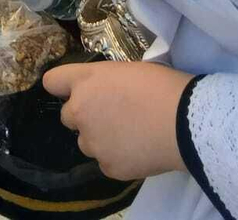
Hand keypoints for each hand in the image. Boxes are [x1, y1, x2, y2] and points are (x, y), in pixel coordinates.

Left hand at [45, 61, 191, 180]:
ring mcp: (92, 142)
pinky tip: (139, 151)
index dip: (64, 86)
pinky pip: (106, 162)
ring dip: (101, 139)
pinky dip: (119, 158)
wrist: (185, 122)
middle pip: (68, 116)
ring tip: (131, 135)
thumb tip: (106, 94)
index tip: (76, 91)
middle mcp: (80, 111)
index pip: (53, 81)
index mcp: (85, 81)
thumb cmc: (162, 86)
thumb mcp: (127, 71)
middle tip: (113, 115)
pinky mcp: (107, 166)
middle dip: (85, 116)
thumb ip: (105, 83)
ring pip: (87, 142)